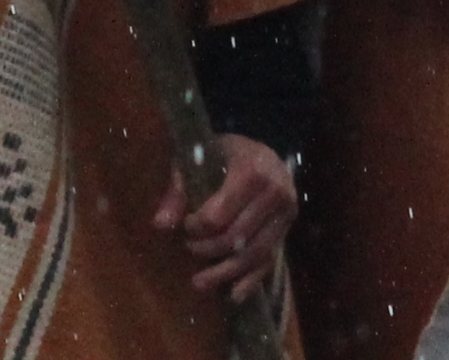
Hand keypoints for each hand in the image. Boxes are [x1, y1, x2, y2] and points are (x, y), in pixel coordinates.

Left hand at [156, 134, 298, 302]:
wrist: (261, 152)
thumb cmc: (223, 153)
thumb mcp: (196, 160)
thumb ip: (178, 191)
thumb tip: (161, 225)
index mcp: (252, 170)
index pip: (218, 215)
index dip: (196, 227)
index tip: (185, 224)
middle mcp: (276, 192)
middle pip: (236, 237)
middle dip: (207, 249)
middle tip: (189, 247)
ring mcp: (286, 214)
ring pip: (253, 254)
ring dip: (224, 272)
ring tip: (198, 283)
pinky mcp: (287, 230)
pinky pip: (269, 261)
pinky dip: (251, 281)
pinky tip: (233, 296)